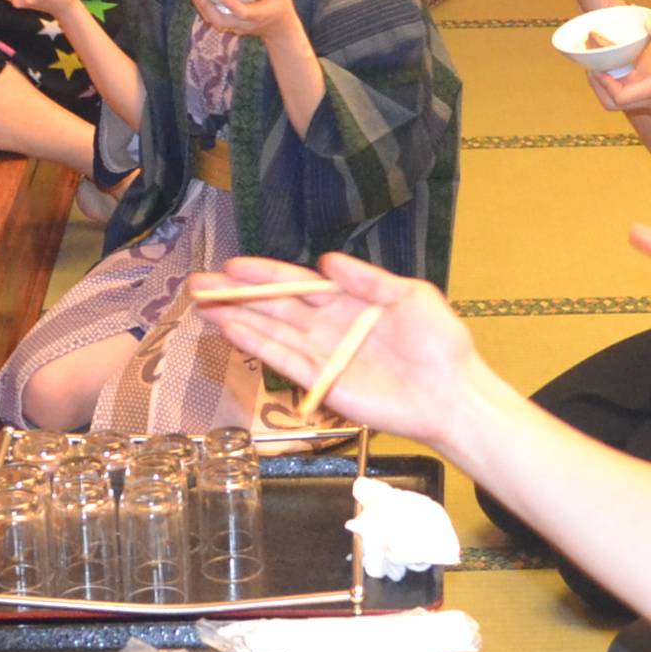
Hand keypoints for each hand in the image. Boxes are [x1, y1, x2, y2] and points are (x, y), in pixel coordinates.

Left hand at [187, 0, 301, 45]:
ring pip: (213, 20)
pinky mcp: (228, 26)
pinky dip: (201, 7)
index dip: (230, 3)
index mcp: (258, 15)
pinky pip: (212, 19)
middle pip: (220, 20)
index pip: (242, 12)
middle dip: (204, 5)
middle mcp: (244, 24)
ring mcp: (235, 28)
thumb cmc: (279, 7)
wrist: (278, 29)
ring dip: (199, 5)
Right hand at [198, 255, 479, 447]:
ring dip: (236, 319)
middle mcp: (328, 328)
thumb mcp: (409, 294)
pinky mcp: (323, 384)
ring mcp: (323, 356)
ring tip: (202, 306)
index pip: (297, 285)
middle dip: (236, 296)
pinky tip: (231, 331)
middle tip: (198, 285)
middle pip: (274, 308)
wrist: (452, 392)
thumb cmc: (439, 343)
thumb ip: (366, 279)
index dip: (265, 275)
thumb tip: (326, 260)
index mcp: (348, 303)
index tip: (233, 265)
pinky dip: (257, 346)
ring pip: (271, 333)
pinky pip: (284, 361)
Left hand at [584, 20, 650, 115]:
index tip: (597, 69)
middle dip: (599, 89)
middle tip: (592, 70)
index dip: (604, 85)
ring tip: (600, 67)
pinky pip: (629, 96)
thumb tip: (648, 23)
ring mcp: (650, 101)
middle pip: (613, 105)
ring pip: (620, 102)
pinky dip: (619, 85)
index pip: (620, 98)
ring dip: (607, 87)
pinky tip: (620, 67)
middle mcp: (648, 100)